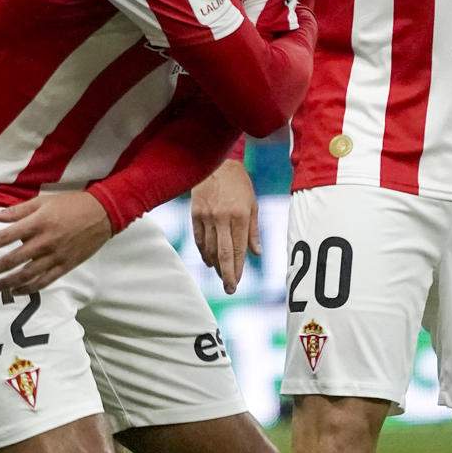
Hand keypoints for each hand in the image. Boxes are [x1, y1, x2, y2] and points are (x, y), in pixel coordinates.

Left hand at [0, 191, 112, 294]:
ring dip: (6, 283)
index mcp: (36, 223)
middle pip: (11, 260)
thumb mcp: (42, 201)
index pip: (4, 237)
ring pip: (26, 275)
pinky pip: (44, 281)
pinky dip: (29, 288)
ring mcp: (56, 256)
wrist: (103, 214)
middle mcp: (44, 242)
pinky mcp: (66, 266)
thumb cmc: (70, 204)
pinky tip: (16, 291)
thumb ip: (16, 210)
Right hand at [190, 157, 257, 293]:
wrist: (215, 163)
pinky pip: (199, 238)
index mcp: (240, 216)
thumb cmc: (239, 184)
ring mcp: (207, 216)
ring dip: (215, 265)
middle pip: (222, 253)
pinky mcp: (195, 213)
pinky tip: (208, 261)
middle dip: (226, 274)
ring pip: (209, 248)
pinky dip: (203, 252)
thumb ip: (253, 231)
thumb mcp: (253, 205)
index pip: (238, 249)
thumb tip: (256, 253)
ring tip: (221, 275)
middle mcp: (222, 218)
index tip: (238, 283)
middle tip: (229, 289)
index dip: (238, 268)